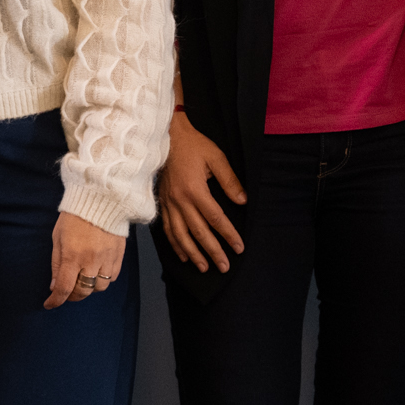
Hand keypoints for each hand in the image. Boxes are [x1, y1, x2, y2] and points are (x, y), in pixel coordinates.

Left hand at [46, 212, 127, 309]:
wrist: (100, 199)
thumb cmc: (74, 217)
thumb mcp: (58, 238)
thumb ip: (57, 264)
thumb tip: (55, 286)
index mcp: (73, 255)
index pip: (64, 288)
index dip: (56, 300)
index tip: (49, 304)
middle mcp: (91, 260)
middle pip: (83, 291)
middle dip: (72, 296)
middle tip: (67, 291)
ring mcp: (107, 258)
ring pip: (99, 287)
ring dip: (89, 288)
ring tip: (83, 280)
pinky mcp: (119, 255)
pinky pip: (112, 277)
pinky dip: (103, 280)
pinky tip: (97, 272)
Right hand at [156, 112, 247, 271]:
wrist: (167, 136)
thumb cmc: (194, 145)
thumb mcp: (216, 157)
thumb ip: (230, 180)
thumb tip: (242, 201)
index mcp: (195, 190)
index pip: (216, 219)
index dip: (228, 235)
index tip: (239, 248)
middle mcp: (180, 201)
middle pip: (199, 232)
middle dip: (213, 251)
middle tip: (224, 267)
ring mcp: (169, 204)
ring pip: (181, 235)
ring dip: (193, 253)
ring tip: (204, 267)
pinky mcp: (162, 203)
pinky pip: (167, 229)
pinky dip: (175, 244)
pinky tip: (183, 255)